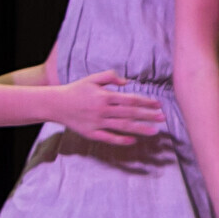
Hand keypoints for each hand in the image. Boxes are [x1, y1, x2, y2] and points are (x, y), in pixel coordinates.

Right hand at [50, 72, 165, 144]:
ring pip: (122, 126)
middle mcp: (102, 110)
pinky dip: (121, 140)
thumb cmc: (76, 90)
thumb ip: (110, 77)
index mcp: (104, 96)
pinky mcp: (91, 133)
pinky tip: (133, 141)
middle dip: (148, 116)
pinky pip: (108, 138)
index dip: (146, 102)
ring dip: (140, 129)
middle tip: (163, 118)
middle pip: (130, 113)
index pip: (130, 99)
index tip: (158, 104)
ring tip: (155, 131)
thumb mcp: (92, 79)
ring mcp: (97, 122)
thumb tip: (127, 82)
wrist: (55, 104)